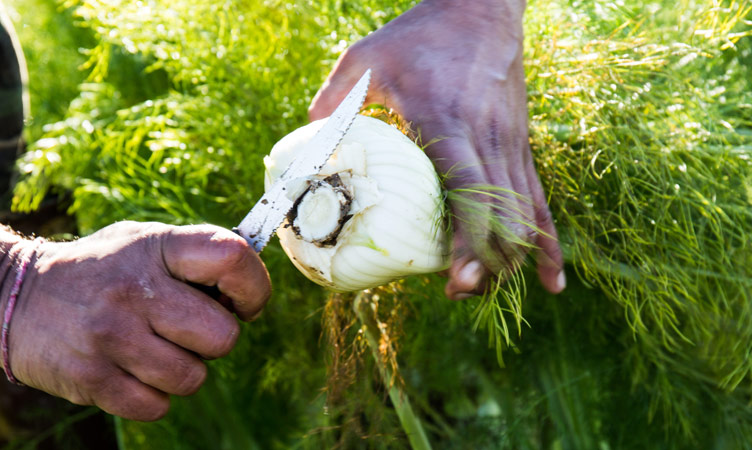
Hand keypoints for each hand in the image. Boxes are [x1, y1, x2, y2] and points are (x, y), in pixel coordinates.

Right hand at [0, 222, 269, 420]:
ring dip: (183, 369)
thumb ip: (198, 257)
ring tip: (153, 347)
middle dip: (215, 338)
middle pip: (223, 336)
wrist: (18, 295)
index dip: (254, 287)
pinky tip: (131, 369)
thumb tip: (253, 287)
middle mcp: (135, 290)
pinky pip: (157, 406)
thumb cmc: (103, 269)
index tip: (243, 302)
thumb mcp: (146, 242)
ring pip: (192, 378)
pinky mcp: (91, 379)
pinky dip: (152, 395)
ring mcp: (112, 336)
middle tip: (187, 329)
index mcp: (157, 247)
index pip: (233, 259)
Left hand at [309, 0, 564, 298]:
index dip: (469, 239)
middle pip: (501, 214)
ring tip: (480, 291)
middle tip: (457, 292)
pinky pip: (538, 202)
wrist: (482, 9)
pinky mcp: (521, 147)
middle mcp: (489, 139)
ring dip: (508, 260)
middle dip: (485, 262)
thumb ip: (334, 98)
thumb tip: (305, 142)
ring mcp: (510, 145)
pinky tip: (552, 280)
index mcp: (450, 122)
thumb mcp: (366, 58)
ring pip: (523, 215)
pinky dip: (546, 244)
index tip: (456, 279)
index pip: (470, 190)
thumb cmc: (419, 36)